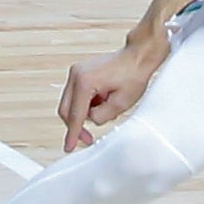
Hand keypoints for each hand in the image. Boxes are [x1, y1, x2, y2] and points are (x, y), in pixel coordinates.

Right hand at [58, 29, 169, 153]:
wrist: (138, 56)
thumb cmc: (133, 74)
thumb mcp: (121, 104)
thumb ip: (101, 116)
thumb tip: (91, 120)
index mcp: (85, 82)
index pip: (75, 115)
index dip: (73, 134)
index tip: (69, 146)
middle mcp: (76, 74)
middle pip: (66, 109)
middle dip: (76, 125)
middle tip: (88, 138)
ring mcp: (77, 71)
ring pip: (71, 102)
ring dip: (84, 112)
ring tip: (108, 106)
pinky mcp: (81, 72)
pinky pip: (77, 94)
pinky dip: (87, 103)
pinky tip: (104, 100)